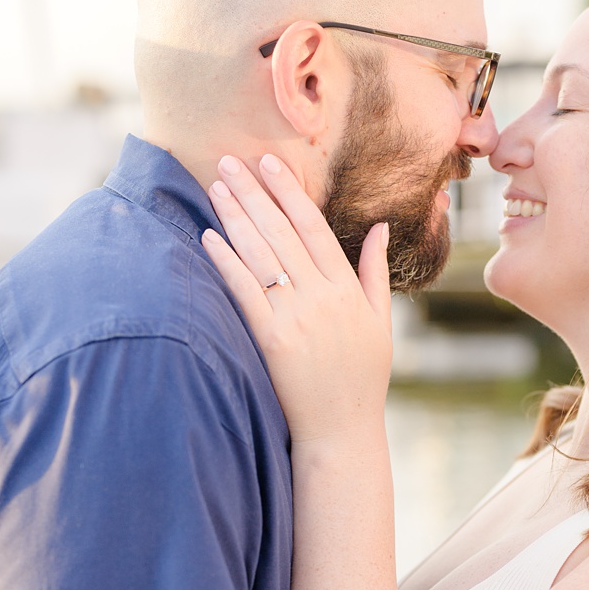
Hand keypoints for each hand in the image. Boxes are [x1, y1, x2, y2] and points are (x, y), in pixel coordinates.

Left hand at [201, 153, 393, 444]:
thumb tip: (380, 226)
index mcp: (349, 289)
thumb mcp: (379, 320)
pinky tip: (208, 237)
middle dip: (255, 193)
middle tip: (230, 160)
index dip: (291, 193)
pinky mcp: (272, 339)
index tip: (272, 163)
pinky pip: (245, 292)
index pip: (315, 228)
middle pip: (282, 233)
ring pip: (261, 256)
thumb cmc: (362, 376)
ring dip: (235, 218)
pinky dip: (226, 262)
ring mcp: (297, 317)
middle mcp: (323, 297)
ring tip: (216, 187)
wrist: (343, 428)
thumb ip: (373, 271)